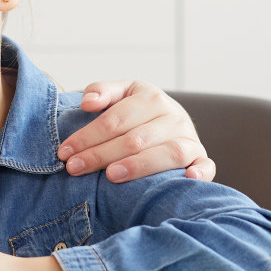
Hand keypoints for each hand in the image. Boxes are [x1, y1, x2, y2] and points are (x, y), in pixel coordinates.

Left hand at [59, 81, 215, 181]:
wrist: (172, 122)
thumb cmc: (138, 112)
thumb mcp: (121, 94)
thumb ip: (102, 92)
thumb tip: (87, 102)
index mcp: (151, 98)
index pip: (115, 119)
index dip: (87, 136)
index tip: (64, 152)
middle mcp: (174, 117)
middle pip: (135, 138)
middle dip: (100, 155)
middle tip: (74, 168)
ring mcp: (190, 139)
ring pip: (167, 153)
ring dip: (139, 165)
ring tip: (111, 176)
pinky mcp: (202, 159)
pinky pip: (206, 166)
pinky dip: (199, 173)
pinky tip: (186, 179)